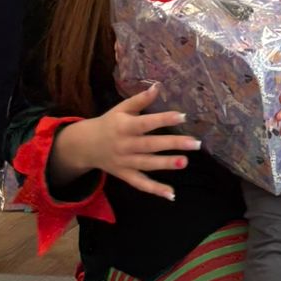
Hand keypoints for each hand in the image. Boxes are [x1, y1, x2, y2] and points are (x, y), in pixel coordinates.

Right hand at [55, 85, 199, 201]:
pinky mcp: (124, 175)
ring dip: (166, 165)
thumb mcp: (121, 108)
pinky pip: (140, 184)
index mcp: (124, 127)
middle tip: (195, 143)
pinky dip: (155, 190)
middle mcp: (125, 146)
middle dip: (173, 144)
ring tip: (185, 162)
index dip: (163, 119)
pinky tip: (172, 194)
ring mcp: (124, 163)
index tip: (183, 116)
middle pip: (150, 146)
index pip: (145, 123)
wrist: (85, 145)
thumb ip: (140, 99)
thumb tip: (158, 86)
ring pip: (147, 165)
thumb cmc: (109, 123)